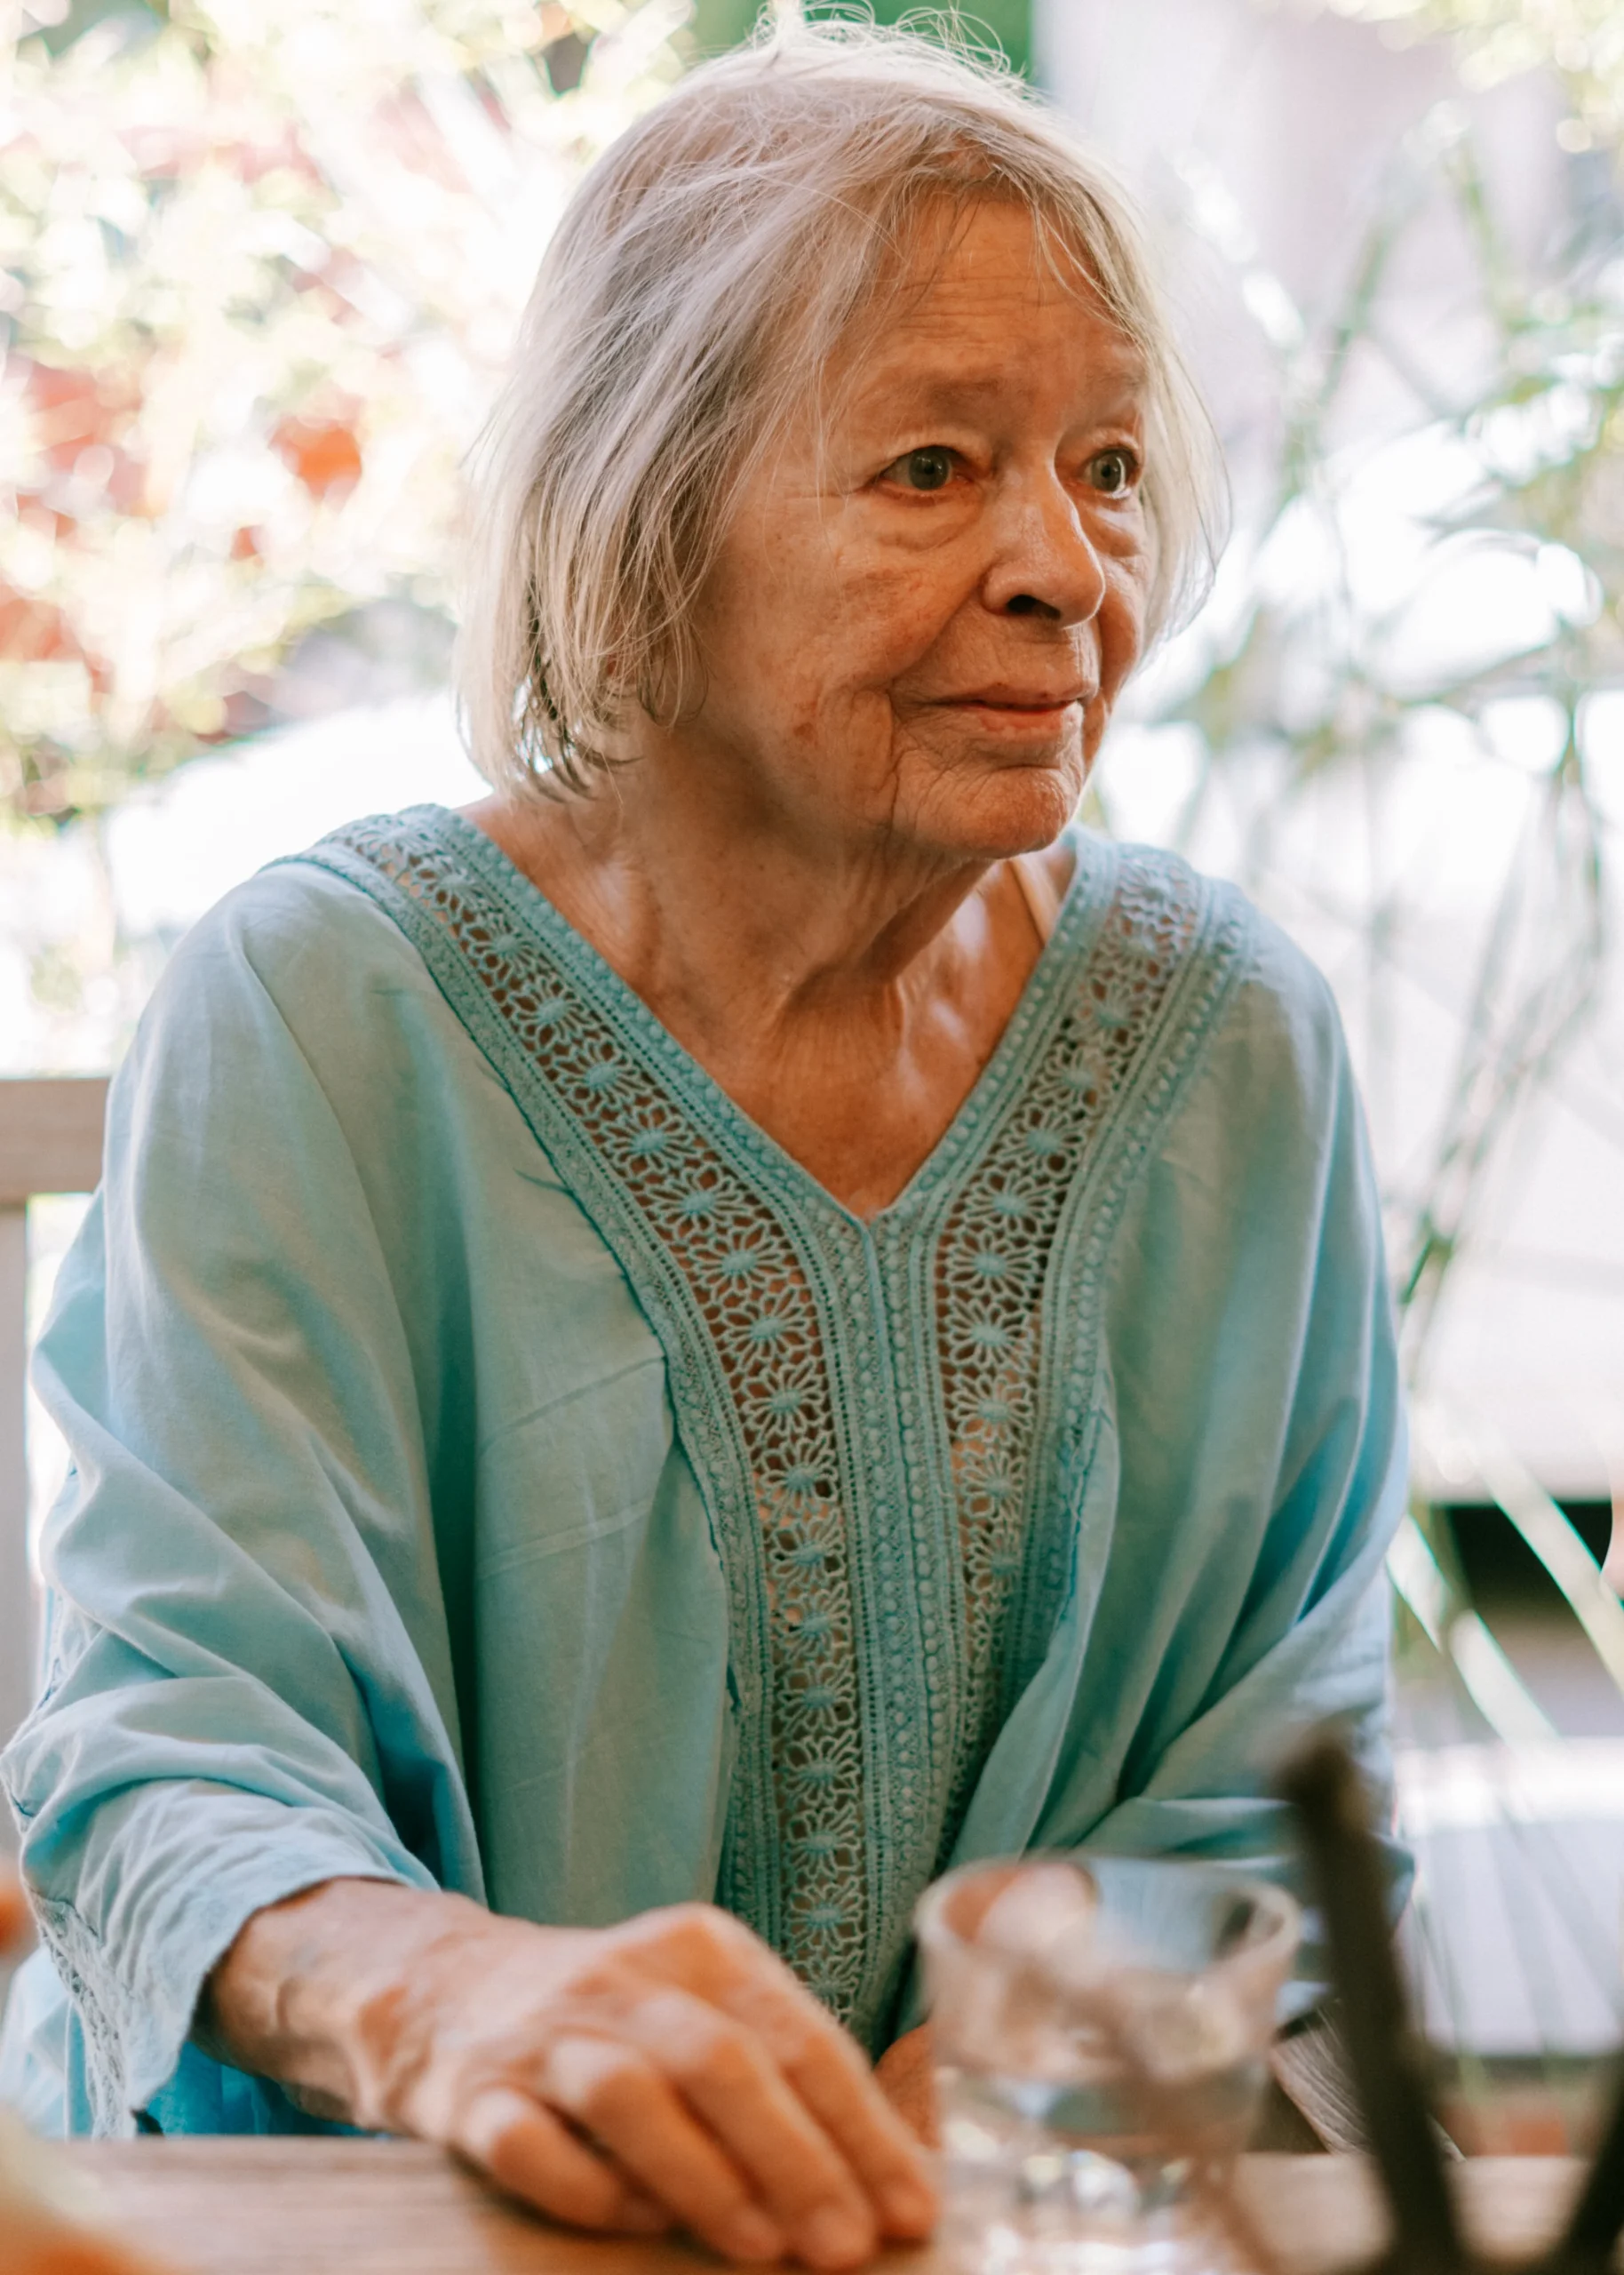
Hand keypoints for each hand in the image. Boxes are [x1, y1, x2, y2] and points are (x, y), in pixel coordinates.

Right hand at [205, 1881, 936, 2265]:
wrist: (451, 1992)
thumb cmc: (618, 2021)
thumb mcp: (706, 2008)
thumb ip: (787, 2076)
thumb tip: (896, 2181)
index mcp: (703, 1950)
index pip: (800, 2038)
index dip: (862, 2129)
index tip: (910, 2209)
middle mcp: (627, 1978)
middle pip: (722, 2061)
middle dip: (796, 2159)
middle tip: (846, 2247)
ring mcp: (546, 2035)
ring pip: (630, 2096)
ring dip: (703, 2175)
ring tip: (761, 2248)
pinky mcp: (474, 2095)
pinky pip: (528, 2146)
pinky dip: (588, 2191)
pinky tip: (636, 2226)